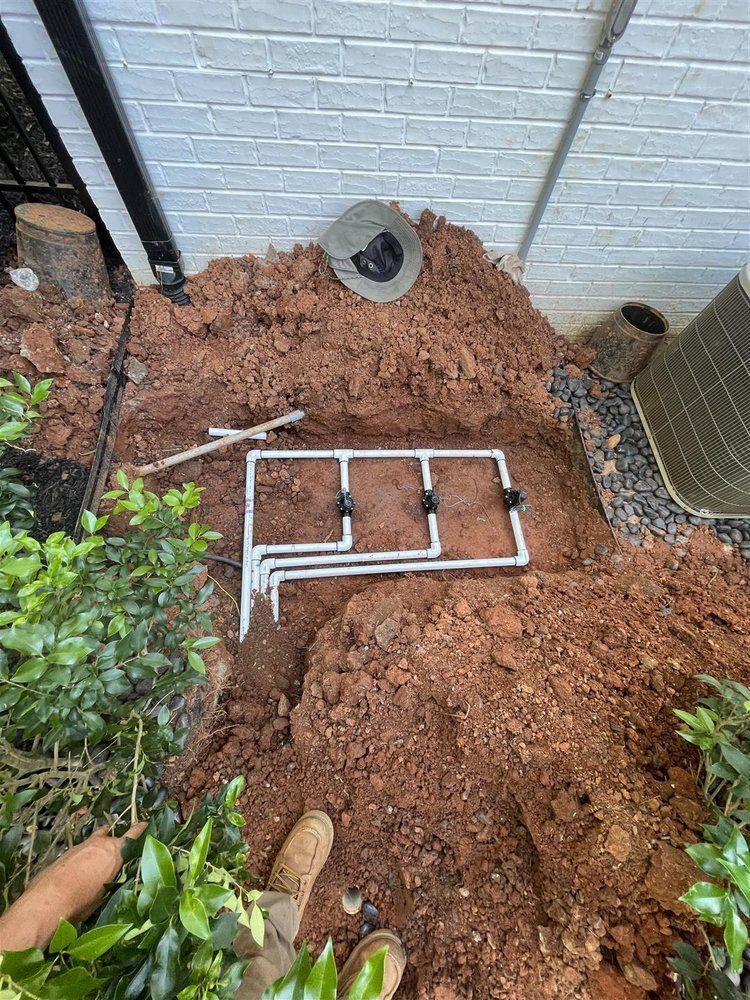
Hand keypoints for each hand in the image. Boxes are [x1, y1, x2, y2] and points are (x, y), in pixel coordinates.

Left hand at [0, 821, 145, 952]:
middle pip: (108, 835)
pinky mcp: (64, 854)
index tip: (146, 823)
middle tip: (115, 847)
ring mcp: (80, 847)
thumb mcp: (104, 894)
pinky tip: (77, 873)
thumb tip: (111, 880)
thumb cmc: (82, 901)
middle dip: (112, 840)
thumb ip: (111, 881)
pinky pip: (78, 852)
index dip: (139, 829)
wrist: (48, 900)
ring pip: (92, 842)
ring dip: (95, 848)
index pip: (132, 836)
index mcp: (114, 853)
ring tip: (95, 859)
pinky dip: (81, 858)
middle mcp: (98, 844)